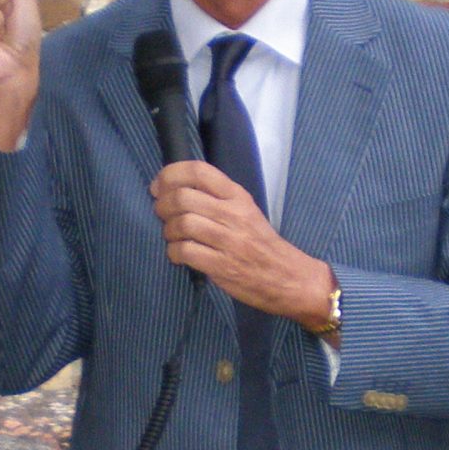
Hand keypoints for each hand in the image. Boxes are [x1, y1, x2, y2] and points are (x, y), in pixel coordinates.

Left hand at [151, 161, 337, 324]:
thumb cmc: (261, 244)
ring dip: (168, 231)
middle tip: (161, 214)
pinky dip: (174, 253)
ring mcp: (228, 241)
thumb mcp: (246, 211)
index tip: (158, 186)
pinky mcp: (222, 266)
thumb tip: (175, 188)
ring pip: (182, 224)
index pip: (198, 171)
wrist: (289, 278)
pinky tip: (178, 255)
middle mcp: (233, 214)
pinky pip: (185, 252)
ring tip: (173, 237)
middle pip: (183, 197)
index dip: (170, 174)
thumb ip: (216, 197)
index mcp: (238, 196)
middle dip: (162, 205)